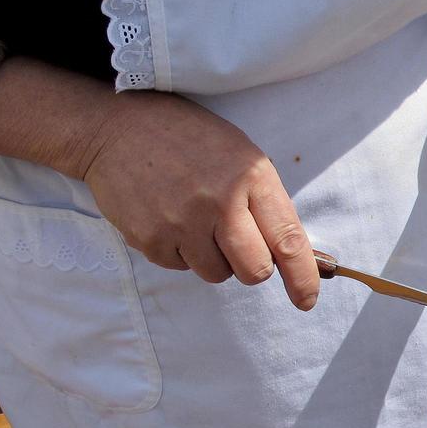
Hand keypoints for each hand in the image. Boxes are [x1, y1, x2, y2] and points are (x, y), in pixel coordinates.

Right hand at [82, 91, 320, 307]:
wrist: (119, 128)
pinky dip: (181, 252)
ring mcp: (182, 222)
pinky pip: (181, 267)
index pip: (288, 241)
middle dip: (254, 268)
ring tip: (198, 221)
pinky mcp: (149, 238)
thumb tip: (292, 256)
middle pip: (255, 271)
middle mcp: (220, 201)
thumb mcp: (242, 157)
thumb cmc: (192, 142)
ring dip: (215, 259)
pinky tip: (171, 219)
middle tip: (240, 246)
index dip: (302, 278)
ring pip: (217, 274)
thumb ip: (266, 204)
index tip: (307, 299)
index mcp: (252, 177)